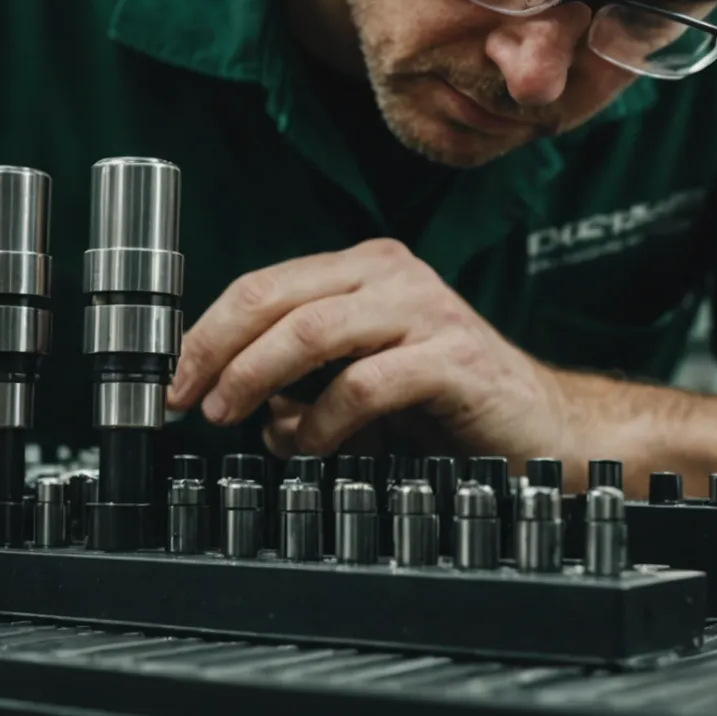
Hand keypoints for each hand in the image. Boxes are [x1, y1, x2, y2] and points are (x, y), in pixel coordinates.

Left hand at [166, 239, 568, 459]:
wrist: (543, 429)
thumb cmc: (447, 405)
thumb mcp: (358, 380)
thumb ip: (301, 382)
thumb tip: (239, 405)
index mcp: (365, 269)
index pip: (263, 286)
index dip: (207, 331)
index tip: (172, 377)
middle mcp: (393, 276)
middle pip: (275, 300)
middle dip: (216, 352)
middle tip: (187, 401)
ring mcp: (426, 312)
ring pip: (311, 331)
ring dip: (255, 379)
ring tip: (230, 418)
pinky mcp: (452, 359)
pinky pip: (365, 384)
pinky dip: (323, 421)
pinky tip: (309, 446)